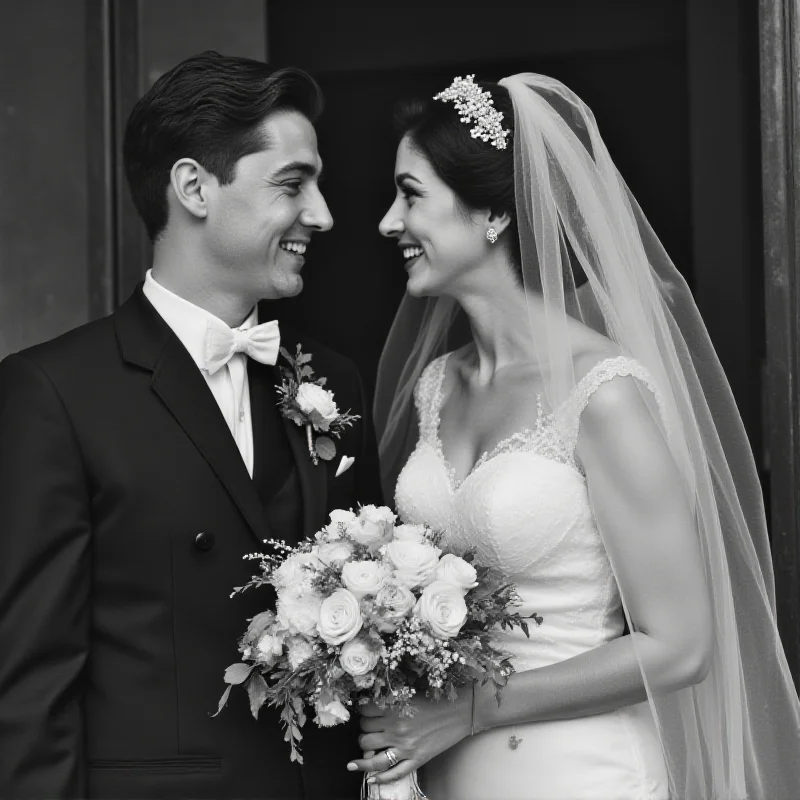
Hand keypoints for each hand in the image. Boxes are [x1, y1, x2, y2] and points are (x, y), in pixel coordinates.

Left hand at [346, 689, 472, 785]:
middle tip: (370, 732)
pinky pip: (393, 773)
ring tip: (358, 759)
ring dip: (364, 757)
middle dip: (364, 734)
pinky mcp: (416, 759)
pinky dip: (379, 778)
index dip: (363, 713)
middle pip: (365, 736)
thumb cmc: (436, 698)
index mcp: (394, 708)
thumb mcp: (409, 693)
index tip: (366, 713)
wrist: (461, 710)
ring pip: (372, 758)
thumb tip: (371, 707)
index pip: (364, 713)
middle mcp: (396, 728)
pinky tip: (370, 778)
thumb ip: (390, 700)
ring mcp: (405, 746)